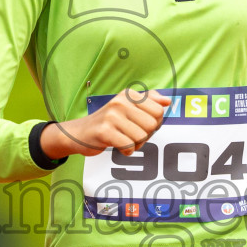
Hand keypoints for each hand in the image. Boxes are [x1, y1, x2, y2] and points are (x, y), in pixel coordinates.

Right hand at [41, 88, 171, 157]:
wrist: (79, 133)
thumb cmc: (108, 122)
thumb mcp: (127, 106)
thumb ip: (149, 101)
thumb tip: (168, 102)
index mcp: (128, 94)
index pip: (158, 111)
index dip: (154, 123)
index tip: (141, 125)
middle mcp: (120, 102)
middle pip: (152, 125)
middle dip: (146, 135)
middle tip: (132, 135)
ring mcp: (111, 116)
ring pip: (141, 137)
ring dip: (136, 145)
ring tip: (124, 140)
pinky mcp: (104, 132)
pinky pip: (129, 147)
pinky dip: (126, 151)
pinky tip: (118, 146)